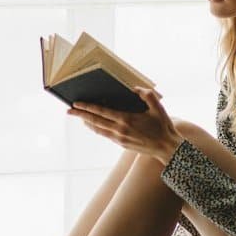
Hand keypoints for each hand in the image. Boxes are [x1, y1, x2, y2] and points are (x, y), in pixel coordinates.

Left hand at [67, 86, 183, 163]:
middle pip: (95, 121)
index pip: (101, 111)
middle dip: (80, 115)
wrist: (166, 147)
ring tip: (78, 117)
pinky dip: (96, 129)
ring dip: (87, 123)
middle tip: (68, 111)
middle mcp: (120, 129)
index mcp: (127, 119)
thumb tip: (134, 88)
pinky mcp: (121, 144)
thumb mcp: (157, 107)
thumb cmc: (163, 126)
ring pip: (98, 129)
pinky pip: (105, 134)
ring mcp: (119, 138)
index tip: (76, 103)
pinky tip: (93, 125)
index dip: (87, 107)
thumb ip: (146, 94)